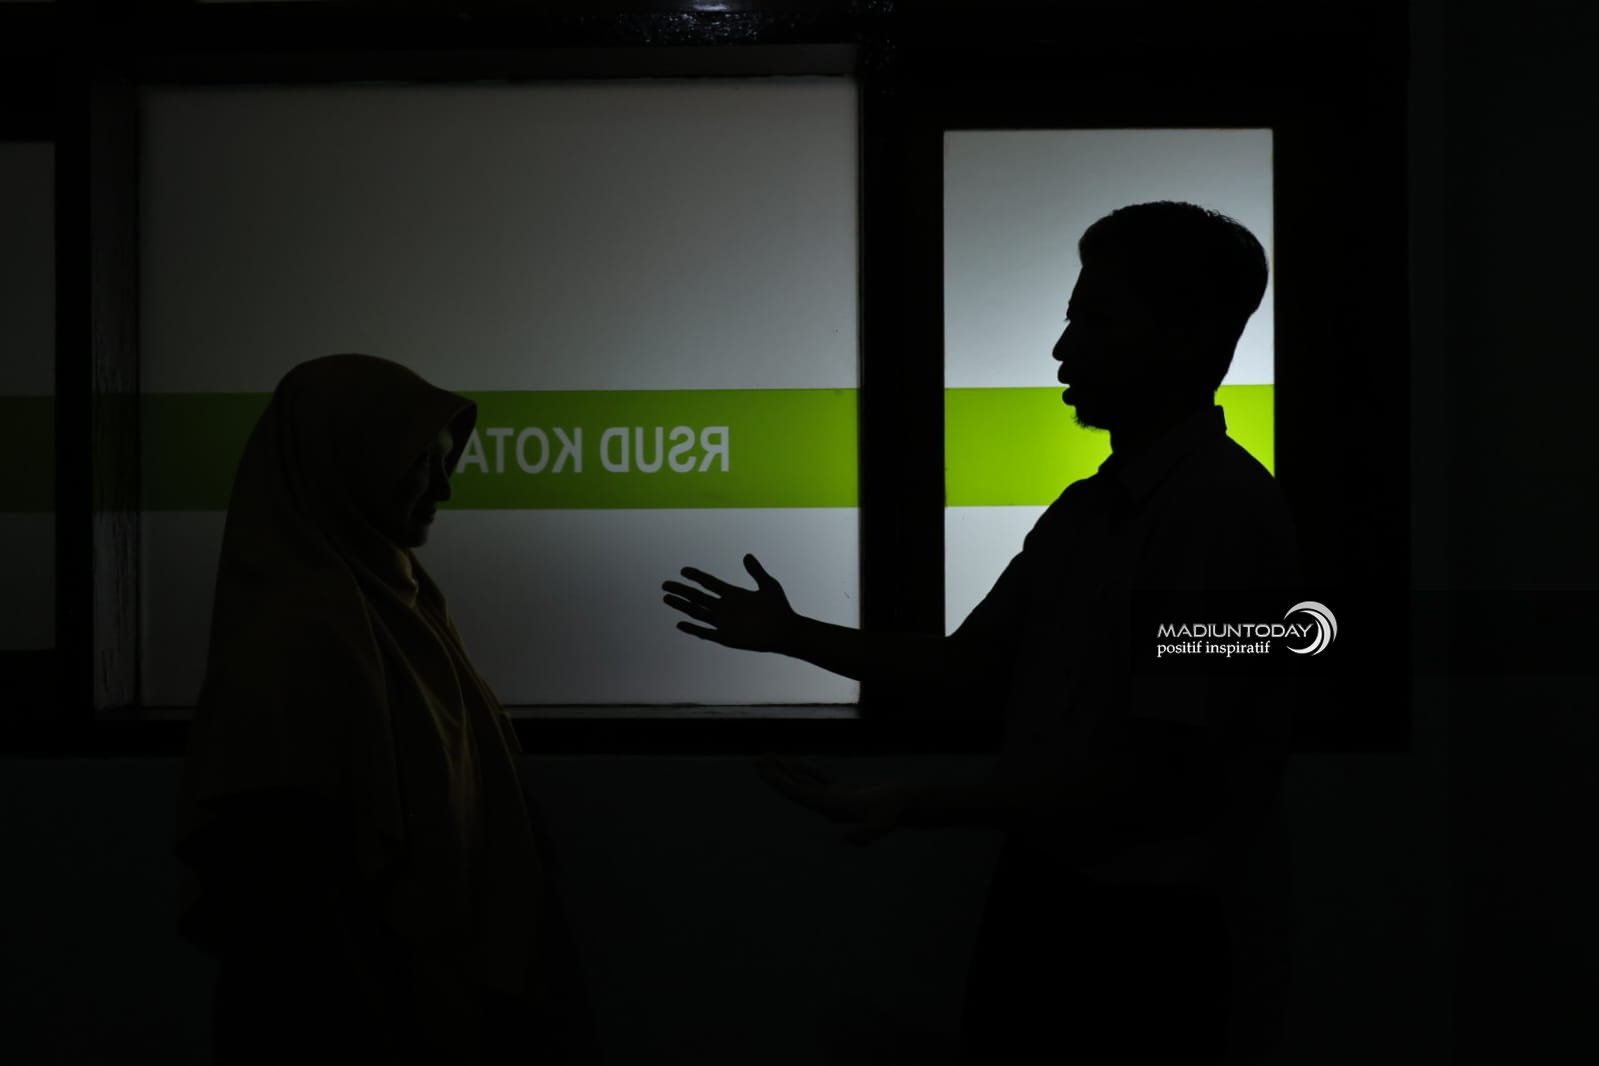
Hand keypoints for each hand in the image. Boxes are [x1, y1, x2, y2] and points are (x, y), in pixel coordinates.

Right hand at [662, 554, 797, 652]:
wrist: (787, 631)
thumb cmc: (780, 609)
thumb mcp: (768, 585)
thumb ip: (756, 571)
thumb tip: (747, 555)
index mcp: (733, 594)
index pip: (709, 583)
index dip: (696, 576)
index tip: (683, 570)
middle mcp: (725, 608)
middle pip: (698, 597)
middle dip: (681, 591)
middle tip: (665, 585)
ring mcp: (724, 623)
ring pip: (697, 613)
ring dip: (682, 606)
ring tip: (666, 599)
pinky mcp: (727, 637)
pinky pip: (706, 633)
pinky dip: (693, 629)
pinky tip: (680, 624)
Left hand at [755, 756, 914, 845]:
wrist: (906, 807)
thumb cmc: (894, 813)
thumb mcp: (882, 824)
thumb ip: (865, 834)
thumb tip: (846, 839)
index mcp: (830, 807)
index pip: (798, 794)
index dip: (780, 783)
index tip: (764, 771)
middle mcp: (826, 805)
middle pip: (794, 788)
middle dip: (775, 774)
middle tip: (755, 760)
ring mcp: (832, 798)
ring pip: (802, 781)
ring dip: (785, 770)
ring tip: (767, 757)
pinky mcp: (841, 791)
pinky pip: (816, 777)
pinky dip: (803, 769)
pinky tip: (792, 762)